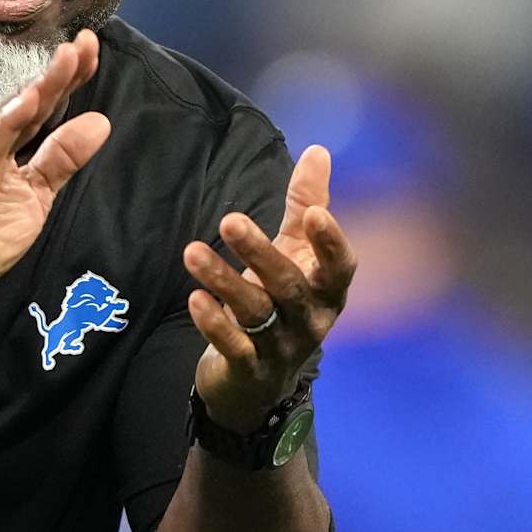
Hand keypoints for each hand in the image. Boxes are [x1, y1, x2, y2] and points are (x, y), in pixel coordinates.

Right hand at [0, 31, 111, 314]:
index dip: (67, 77)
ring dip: (41, 84)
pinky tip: (30, 99)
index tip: (91, 49)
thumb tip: (100, 123)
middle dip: (60, 69)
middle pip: (29, 98)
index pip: (40, 103)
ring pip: (12, 112)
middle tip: (88, 40)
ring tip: (68, 57)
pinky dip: (10, 120)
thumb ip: (61, 159)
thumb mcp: (33, 197)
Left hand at [182, 145, 356, 428]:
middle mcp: (310, 321)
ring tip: (191, 252)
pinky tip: (194, 299)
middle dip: (260, 252)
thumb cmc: (282, 301)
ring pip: (255, 312)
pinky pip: (233, 346)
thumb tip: (318, 150)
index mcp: (327, 291)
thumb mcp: (296, 253)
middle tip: (229, 220)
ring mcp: (280, 348)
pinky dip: (214, 323)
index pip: (340, 268)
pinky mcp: (248, 369)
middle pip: (289, 286)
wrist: (259, 381)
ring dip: (223, 281)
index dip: (331, 243)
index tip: (317, 213)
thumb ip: (305, 205)